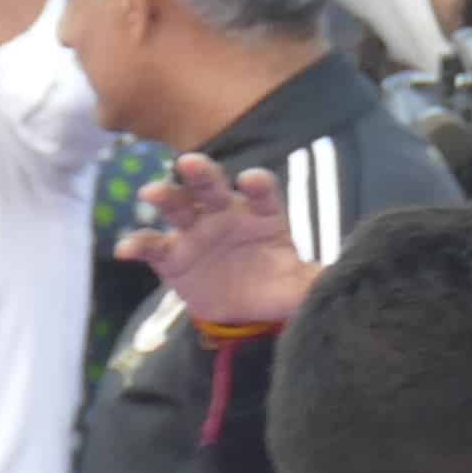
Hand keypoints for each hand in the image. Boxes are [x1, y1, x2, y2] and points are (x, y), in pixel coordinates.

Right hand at [115, 154, 318, 331]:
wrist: (242, 309)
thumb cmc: (273, 284)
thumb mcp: (298, 287)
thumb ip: (317, 281)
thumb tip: (346, 281)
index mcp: (262, 215)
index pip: (262, 193)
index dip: (258, 184)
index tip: (253, 180)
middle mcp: (225, 214)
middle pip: (213, 187)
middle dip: (202, 173)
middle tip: (190, 163)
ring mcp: (195, 231)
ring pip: (178, 206)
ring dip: (165, 196)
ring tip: (151, 192)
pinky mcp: (170, 255)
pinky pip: (151, 245)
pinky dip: (137, 244)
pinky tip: (125, 249)